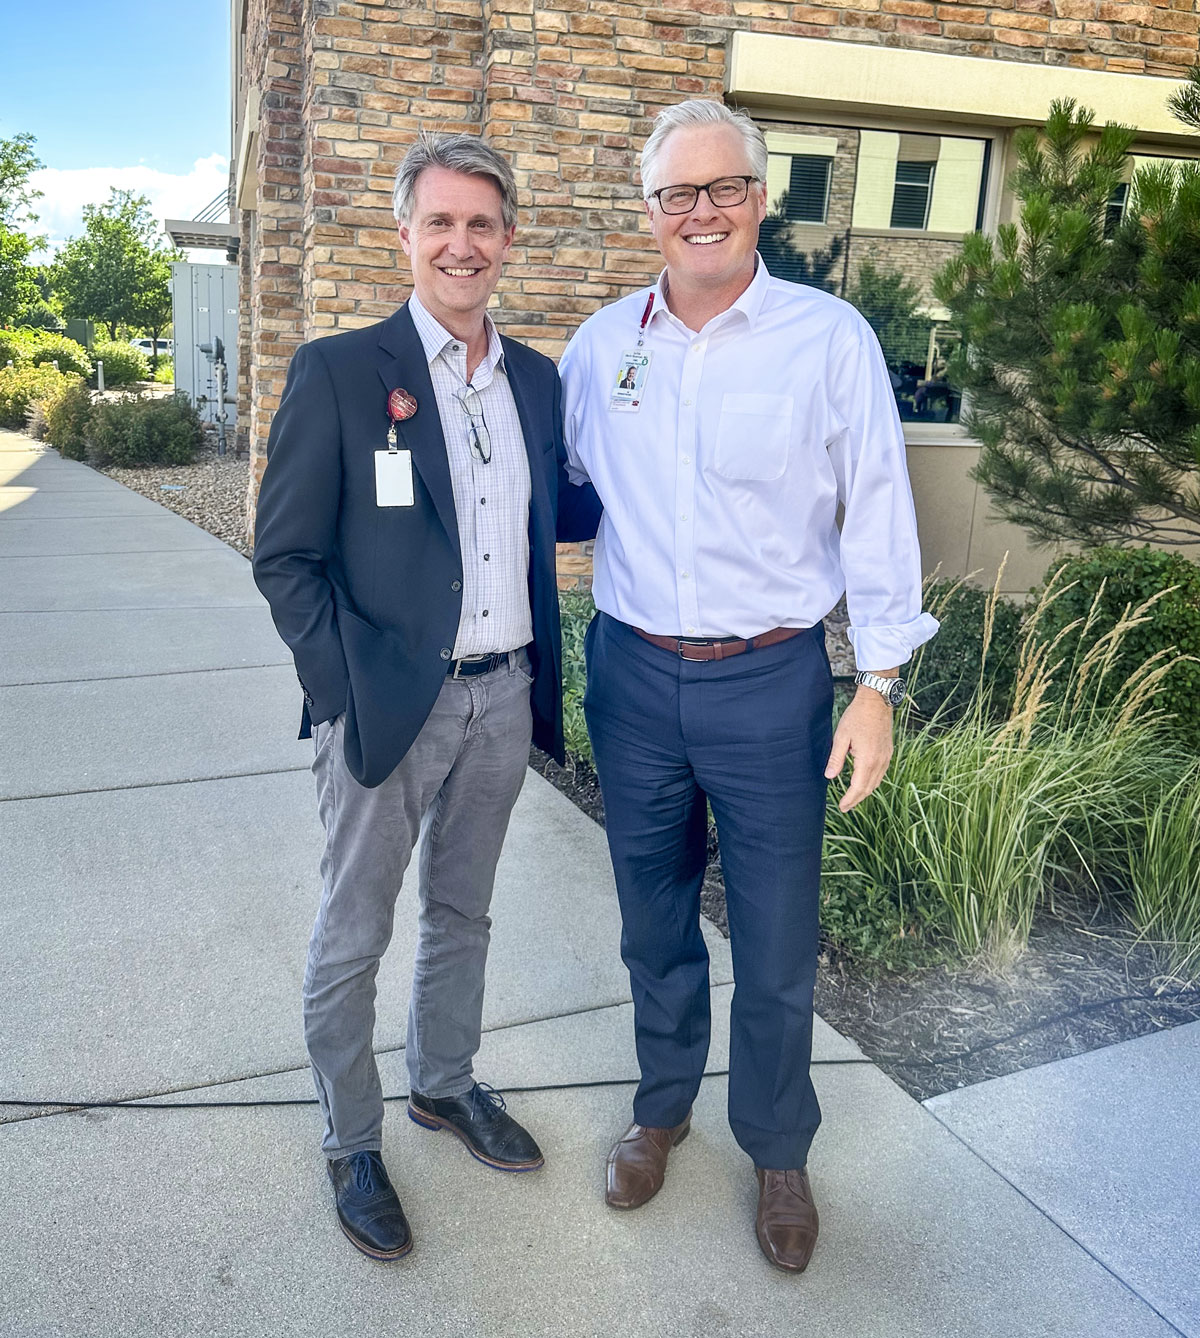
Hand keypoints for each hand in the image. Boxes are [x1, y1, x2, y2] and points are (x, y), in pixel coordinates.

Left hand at [824, 688, 894, 812]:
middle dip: (856, 799)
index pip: (858, 787)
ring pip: (876, 782)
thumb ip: (836, 758)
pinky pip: (881, 773)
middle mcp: (880, 762)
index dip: (849, 799)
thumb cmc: (857, 716)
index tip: (842, 806)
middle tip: (845, 807)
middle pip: (868, 788)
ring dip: (865, 792)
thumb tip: (829, 776)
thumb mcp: (841, 737)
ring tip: (853, 798)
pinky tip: (864, 782)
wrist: (876, 701)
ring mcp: (886, 757)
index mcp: (867, 760)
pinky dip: (872, 782)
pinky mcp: (888, 752)